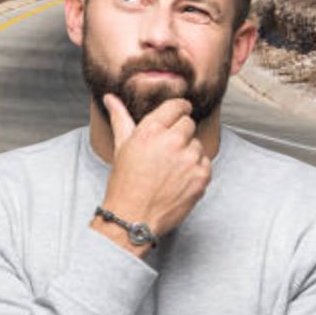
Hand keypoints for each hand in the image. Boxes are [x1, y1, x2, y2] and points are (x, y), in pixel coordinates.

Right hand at [96, 94, 211, 246]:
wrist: (134, 216)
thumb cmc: (125, 182)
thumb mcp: (121, 146)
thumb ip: (120, 117)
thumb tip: (110, 98)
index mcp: (151, 130)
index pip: (177, 105)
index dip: (179, 109)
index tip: (179, 113)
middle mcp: (172, 141)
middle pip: (188, 123)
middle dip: (180, 133)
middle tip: (166, 150)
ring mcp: (189, 159)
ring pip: (197, 144)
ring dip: (188, 152)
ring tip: (170, 168)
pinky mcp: (201, 176)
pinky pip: (205, 163)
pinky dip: (195, 169)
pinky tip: (178, 179)